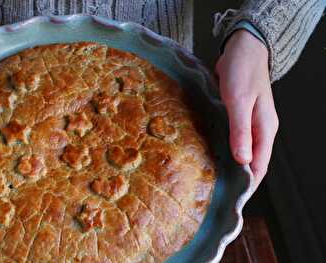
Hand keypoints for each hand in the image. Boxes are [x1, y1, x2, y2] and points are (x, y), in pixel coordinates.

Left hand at [216, 30, 278, 187]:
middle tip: (214, 193)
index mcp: (264, 130)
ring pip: (239, 151)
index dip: (248, 185)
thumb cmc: (242, 72)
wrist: (242, 49)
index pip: (259, 166)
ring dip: (227, 164)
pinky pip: (230, 138)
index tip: (232, 200)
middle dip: (236, 179)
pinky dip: (221, 148)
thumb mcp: (240, 102)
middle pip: (250, 162)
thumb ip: (240, 130)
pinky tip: (205, 154)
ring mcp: (247, 124)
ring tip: (208, 179)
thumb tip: (242, 161)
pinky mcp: (235, 117)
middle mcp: (258, 130)